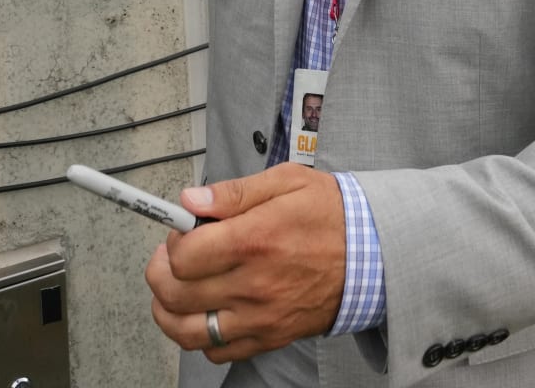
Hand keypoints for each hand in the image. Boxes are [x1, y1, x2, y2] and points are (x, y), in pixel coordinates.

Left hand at [145, 163, 345, 363]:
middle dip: (161, 271)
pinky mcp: (270, 337)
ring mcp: (261, 317)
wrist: (374, 255)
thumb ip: (232, 192)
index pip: (183, 256)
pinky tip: (205, 310)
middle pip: (176, 294)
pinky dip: (201, 336)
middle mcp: (254, 284)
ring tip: (175, 286)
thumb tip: (189, 200)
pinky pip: (218, 351)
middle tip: (172, 255)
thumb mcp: (285, 182)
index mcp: (254, 240)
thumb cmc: (329, 214)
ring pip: (188, 331)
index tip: (182, 230)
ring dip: (168, 310)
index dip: (173, 241)